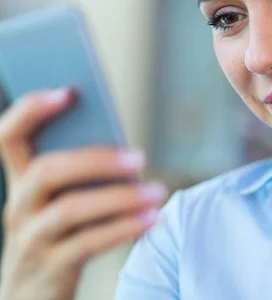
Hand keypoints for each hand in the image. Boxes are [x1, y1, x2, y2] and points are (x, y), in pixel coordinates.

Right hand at [0, 88, 167, 299]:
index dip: (32, 110)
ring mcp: (30, 238)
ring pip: (70, 210)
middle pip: (48, 171)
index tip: (69, 91)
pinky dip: (124, 227)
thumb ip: (81, 173)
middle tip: (140, 157)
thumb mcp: (62, 200)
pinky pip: (88, 243)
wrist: (33, 297)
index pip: (9, 135)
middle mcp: (18, 205)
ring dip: (120, 197)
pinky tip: (153, 218)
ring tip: (158, 190)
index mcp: (21, 180)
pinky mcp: (50, 268)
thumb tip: (124, 150)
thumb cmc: (61, 234)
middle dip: (96, 159)